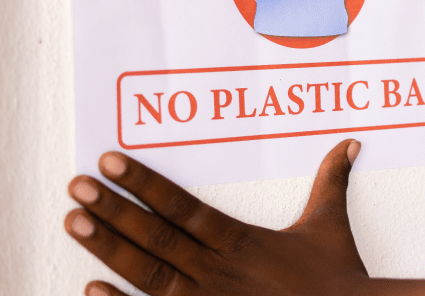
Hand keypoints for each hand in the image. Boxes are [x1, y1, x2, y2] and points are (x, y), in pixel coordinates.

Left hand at [64, 139, 366, 295]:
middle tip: (77, 185)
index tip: (112, 161)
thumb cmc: (336, 278)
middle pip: (156, 236)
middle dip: (114, 210)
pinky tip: (90, 289)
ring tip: (75, 222)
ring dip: (108, 249)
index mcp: (242, 240)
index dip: (146, 182)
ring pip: (147, 274)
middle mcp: (218, 270)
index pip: (183, 206)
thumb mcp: (330, 225)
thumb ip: (331, 181)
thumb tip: (349, 143)